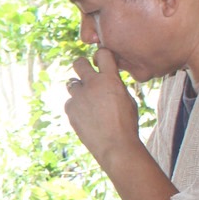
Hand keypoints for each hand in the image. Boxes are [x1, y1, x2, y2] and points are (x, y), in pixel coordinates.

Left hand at [64, 49, 140, 164]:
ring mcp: (79, 97)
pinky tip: (85, 117)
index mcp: (110, 79)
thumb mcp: (128, 100)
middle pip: (78, 63)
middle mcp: (92, 84)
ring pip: (72, 84)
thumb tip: (108, 80)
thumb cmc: (127, 124)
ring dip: (79, 90)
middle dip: (82, 66)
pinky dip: (75, 107)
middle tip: (86, 74)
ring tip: (89, 102)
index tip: (101, 62)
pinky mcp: (70, 109)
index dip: (101, 56)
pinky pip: (70, 102)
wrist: (115, 145)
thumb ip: (115, 86)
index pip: (102, 53)